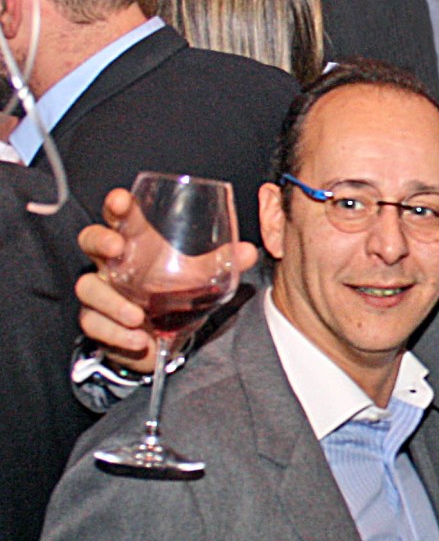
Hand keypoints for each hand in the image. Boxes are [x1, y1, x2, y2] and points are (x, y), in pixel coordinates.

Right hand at [76, 187, 258, 372]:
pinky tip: (137, 340)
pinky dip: (115, 333)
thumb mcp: (201, 278)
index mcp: (136, 245)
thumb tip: (248, 251)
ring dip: (112, 302)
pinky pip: (93, 323)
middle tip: (116, 247)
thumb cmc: (175, 295)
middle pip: (90, 240)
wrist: (166, 338)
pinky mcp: (99, 321)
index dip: (116, 206)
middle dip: (99, 240)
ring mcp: (103, 291)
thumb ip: (223, 263)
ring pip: (88, 287)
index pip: (121, 218)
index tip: (122, 200)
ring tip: (137, 317)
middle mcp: (114, 264)